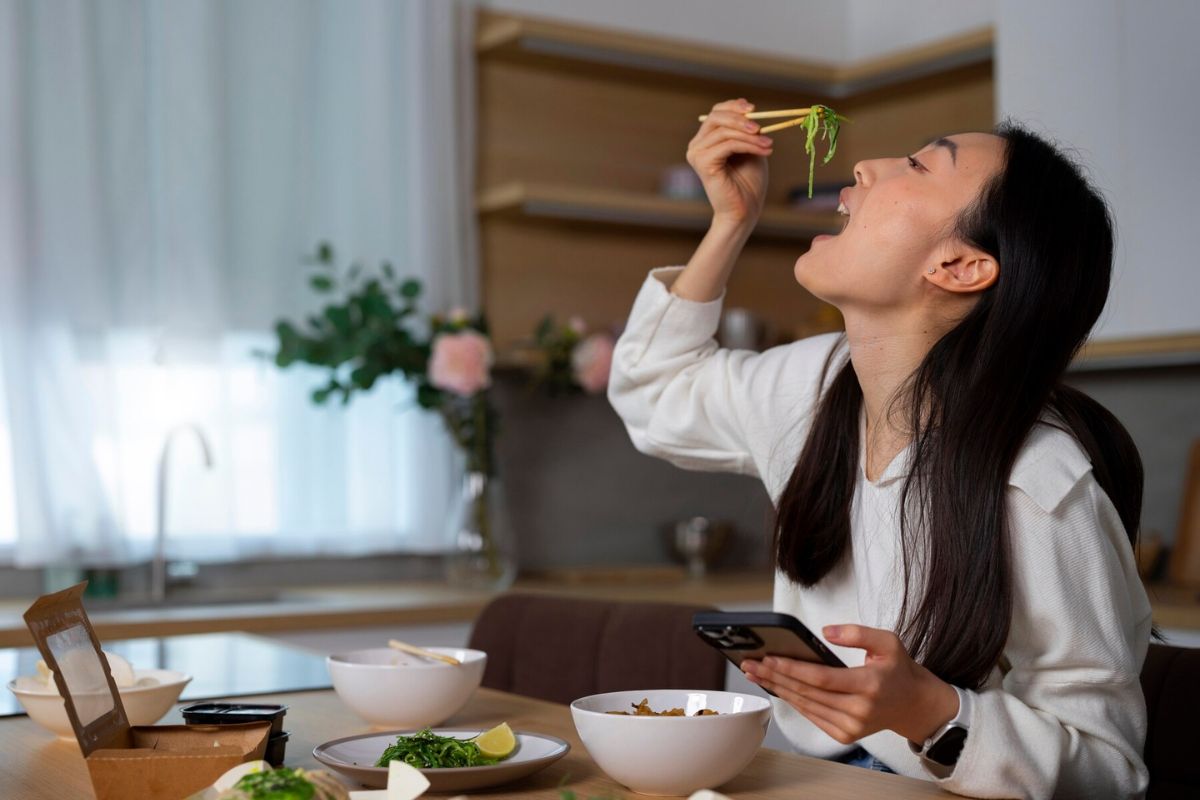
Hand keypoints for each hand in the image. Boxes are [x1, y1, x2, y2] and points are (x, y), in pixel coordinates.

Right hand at [686, 98, 771, 229]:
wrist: (744, 210)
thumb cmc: (749, 182)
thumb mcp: (751, 148)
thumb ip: (748, 130)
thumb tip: (752, 111)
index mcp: (706, 140)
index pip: (716, 113)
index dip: (734, 106)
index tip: (755, 109)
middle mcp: (697, 145)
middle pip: (716, 117)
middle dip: (741, 118)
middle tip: (762, 128)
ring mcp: (697, 154)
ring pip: (724, 131)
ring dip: (750, 136)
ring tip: (769, 145)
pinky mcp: (703, 163)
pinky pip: (727, 144)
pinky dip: (748, 145)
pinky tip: (763, 151)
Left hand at [741, 624, 959, 745]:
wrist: (914, 705)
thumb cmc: (898, 671)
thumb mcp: (888, 642)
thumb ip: (858, 633)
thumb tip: (825, 632)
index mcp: (869, 685)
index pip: (822, 678)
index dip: (792, 669)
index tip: (768, 658)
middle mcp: (859, 710)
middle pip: (807, 693)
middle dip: (775, 677)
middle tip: (750, 664)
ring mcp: (851, 726)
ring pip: (806, 706)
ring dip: (778, 689)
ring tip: (756, 674)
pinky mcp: (845, 735)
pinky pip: (812, 715)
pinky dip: (792, 701)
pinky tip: (777, 688)